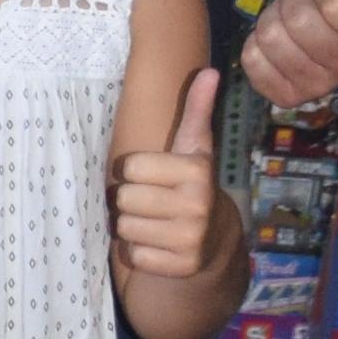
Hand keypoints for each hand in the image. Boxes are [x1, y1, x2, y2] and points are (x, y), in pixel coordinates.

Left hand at [113, 65, 226, 294]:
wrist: (215, 241)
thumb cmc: (191, 185)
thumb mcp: (194, 148)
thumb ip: (196, 110)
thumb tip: (210, 71)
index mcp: (196, 171)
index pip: (129, 166)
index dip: (135, 171)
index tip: (154, 176)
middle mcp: (197, 205)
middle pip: (122, 198)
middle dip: (131, 200)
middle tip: (152, 202)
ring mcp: (190, 239)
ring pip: (124, 227)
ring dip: (132, 226)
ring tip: (155, 223)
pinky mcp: (180, 266)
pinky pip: (133, 254)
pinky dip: (139, 251)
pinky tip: (159, 244)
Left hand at [246, 0, 337, 120]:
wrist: (316, 9)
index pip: (335, 5)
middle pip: (301, 24)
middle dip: (296, 1)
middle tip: (308, 4)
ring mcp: (320, 87)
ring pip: (273, 40)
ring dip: (274, 19)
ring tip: (292, 21)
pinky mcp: (286, 96)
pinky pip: (253, 62)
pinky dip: (255, 44)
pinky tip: (276, 42)